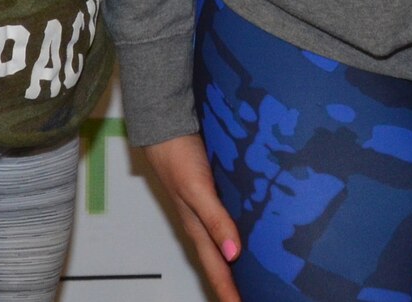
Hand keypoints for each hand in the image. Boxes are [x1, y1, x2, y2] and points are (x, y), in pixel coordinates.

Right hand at [142, 133, 241, 301]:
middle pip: (217, 262)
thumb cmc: (177, 157)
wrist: (164, 127)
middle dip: (229, 285)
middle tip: (243, 300)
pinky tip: (244, 233)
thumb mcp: (198, 189)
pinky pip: (223, 222)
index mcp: (196, 227)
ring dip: (231, 264)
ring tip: (246, 278)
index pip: (216, 268)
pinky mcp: (208, 193)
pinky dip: (232, 235)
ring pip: (219, 244)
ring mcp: (203, 209)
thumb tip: (233, 252)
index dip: (227, 291)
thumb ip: (215, 219)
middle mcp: (200, 222)